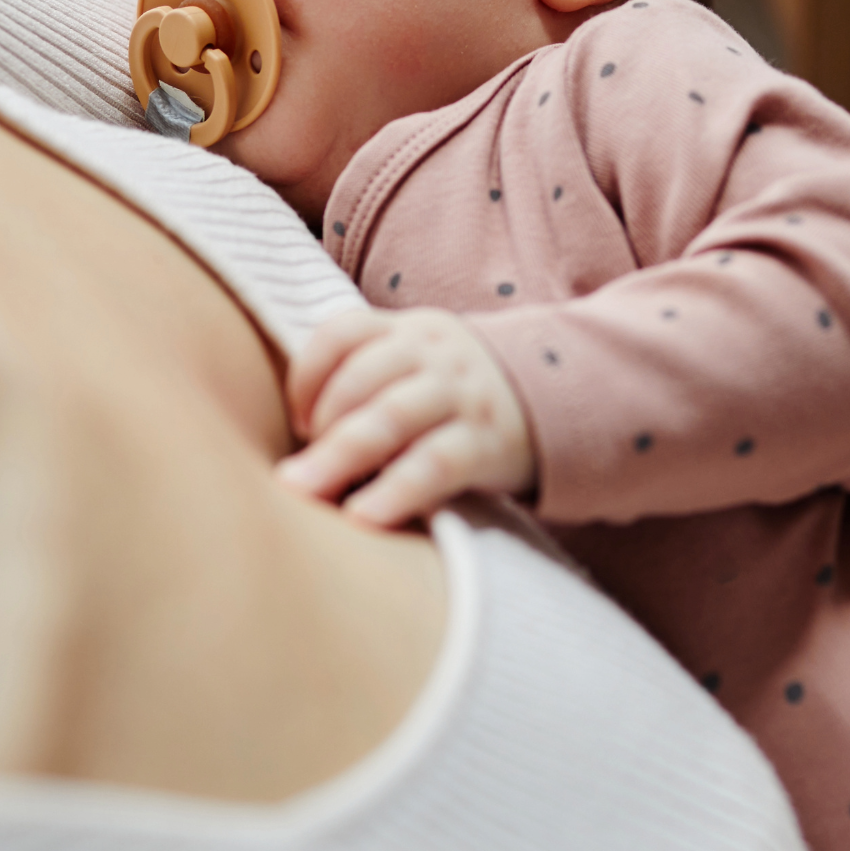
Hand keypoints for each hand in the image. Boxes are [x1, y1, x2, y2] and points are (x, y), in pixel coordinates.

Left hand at [278, 308, 535, 525]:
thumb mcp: (419, 369)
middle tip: (287, 480)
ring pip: (392, 416)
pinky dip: (396, 491)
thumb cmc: (460, 398)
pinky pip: (434, 463)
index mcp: (410, 332)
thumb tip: (295, 446)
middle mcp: (435, 355)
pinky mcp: (486, 442)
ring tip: (306, 494)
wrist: (562, 402)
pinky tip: (364, 518)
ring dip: (342, 456)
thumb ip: (364, 383)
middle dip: (320, 429)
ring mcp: (462, 396)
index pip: (344, 332)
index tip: (299, 424)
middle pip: (363, 378)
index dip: (308, 375)